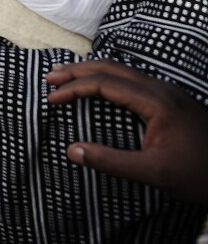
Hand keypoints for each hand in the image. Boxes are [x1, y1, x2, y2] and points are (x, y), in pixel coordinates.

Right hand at [47, 59, 207, 203]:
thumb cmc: (200, 174)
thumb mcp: (154, 173)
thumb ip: (111, 161)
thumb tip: (72, 151)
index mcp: (156, 102)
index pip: (105, 83)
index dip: (75, 88)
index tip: (51, 99)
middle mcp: (162, 90)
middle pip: (112, 68)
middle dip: (78, 70)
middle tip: (50, 77)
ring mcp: (168, 93)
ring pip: (123, 71)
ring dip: (92, 71)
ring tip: (66, 76)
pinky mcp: (171, 100)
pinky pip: (132, 79)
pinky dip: (107, 78)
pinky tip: (99, 86)